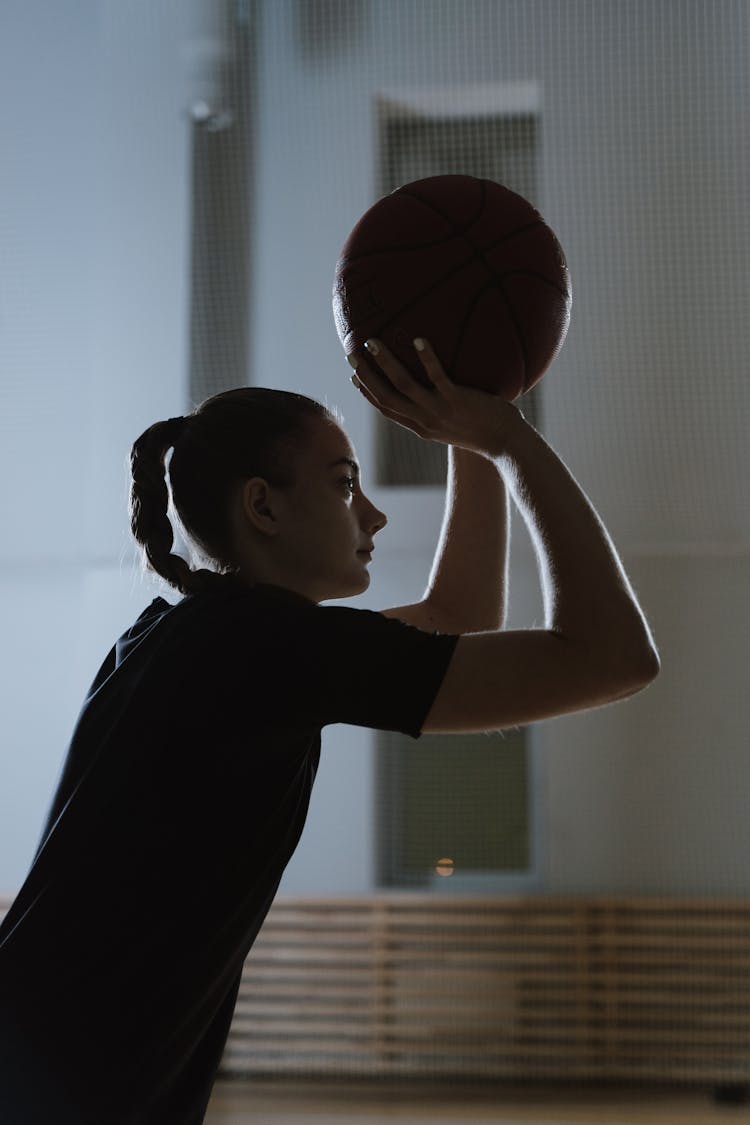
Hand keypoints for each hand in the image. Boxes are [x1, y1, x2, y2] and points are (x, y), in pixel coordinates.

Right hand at [348, 337, 524, 456]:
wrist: (508, 445)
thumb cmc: (487, 431)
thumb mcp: (455, 424)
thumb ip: (441, 410)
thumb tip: (439, 389)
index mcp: (422, 427)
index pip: (386, 410)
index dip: (368, 393)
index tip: (354, 376)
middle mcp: (425, 421)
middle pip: (385, 398)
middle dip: (365, 376)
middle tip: (351, 354)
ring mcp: (440, 411)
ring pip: (403, 386)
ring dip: (385, 363)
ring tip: (372, 341)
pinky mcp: (457, 401)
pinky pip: (437, 376)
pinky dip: (427, 358)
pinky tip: (419, 338)